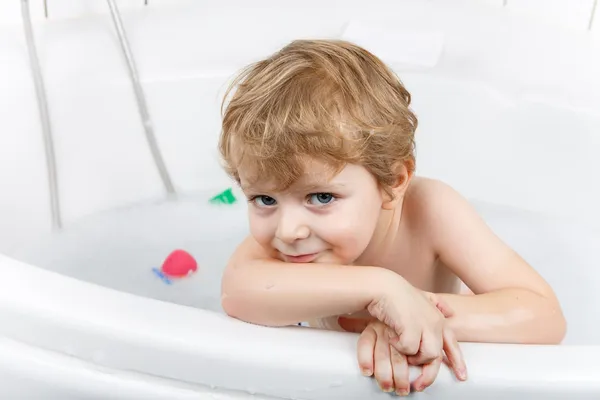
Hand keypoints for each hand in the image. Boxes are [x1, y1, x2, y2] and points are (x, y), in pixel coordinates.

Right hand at [341, 281, 466, 389]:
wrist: (384, 287)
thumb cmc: (399, 294)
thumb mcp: (422, 298)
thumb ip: (437, 305)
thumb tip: (451, 312)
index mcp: (439, 318)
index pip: (452, 343)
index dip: (457, 361)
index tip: (462, 376)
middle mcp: (435, 322)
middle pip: (437, 355)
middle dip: (429, 373)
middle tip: (419, 384)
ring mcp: (425, 325)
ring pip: (427, 355)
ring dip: (412, 357)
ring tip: (401, 349)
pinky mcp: (412, 328)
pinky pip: (409, 349)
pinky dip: (399, 347)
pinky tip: (392, 338)